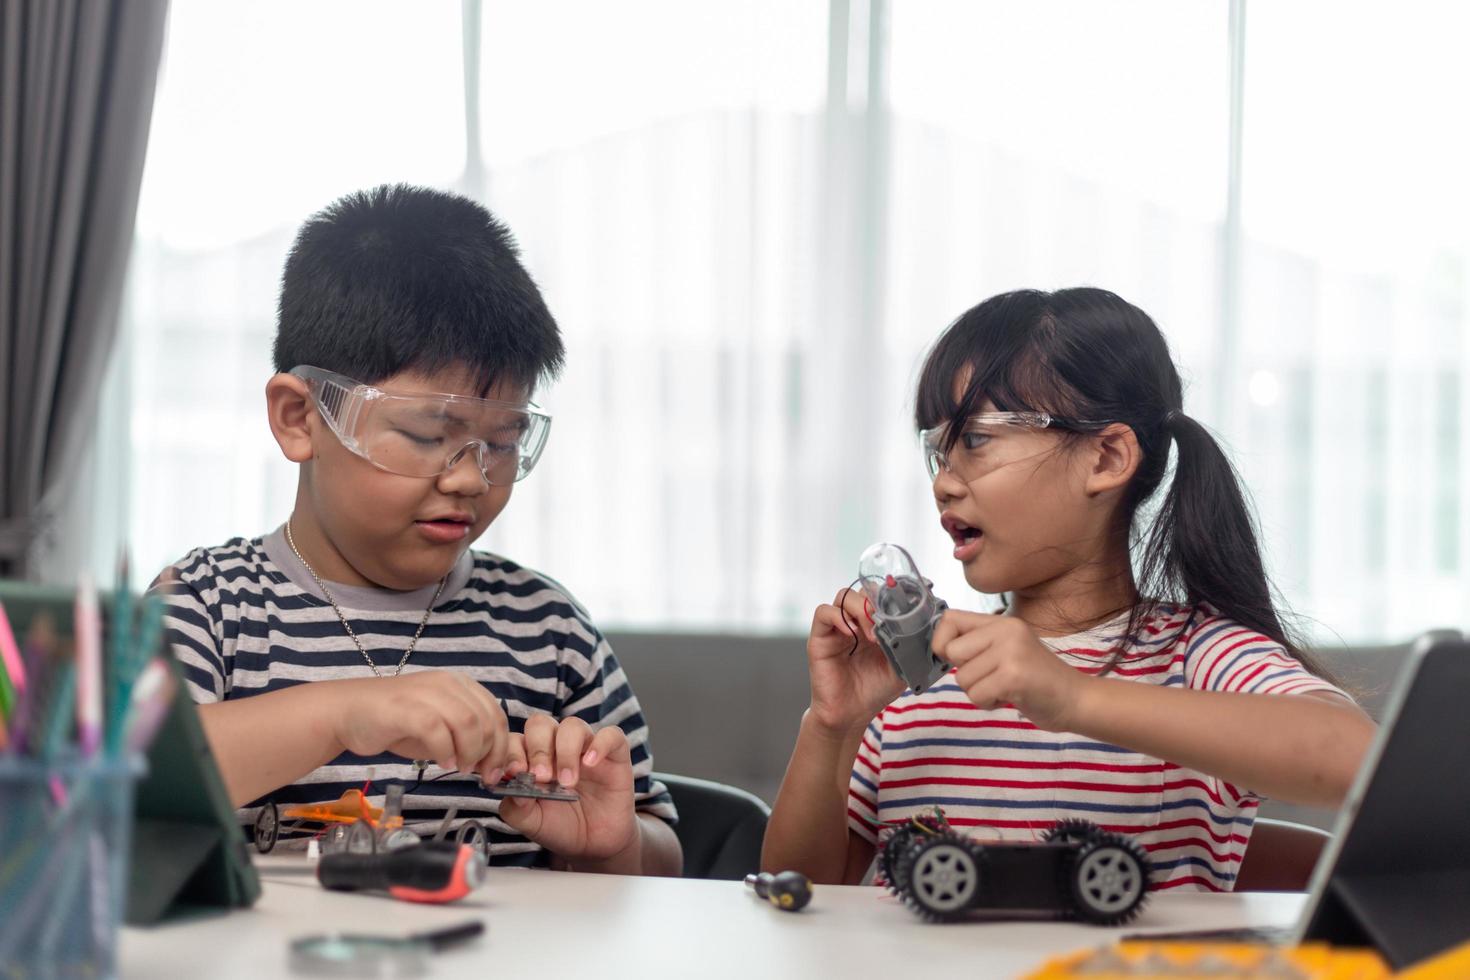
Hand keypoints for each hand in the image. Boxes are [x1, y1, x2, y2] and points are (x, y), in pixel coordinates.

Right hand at [328, 670, 510, 780]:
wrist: (349, 712)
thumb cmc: (396, 723)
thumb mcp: (440, 727)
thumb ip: (466, 737)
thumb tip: (492, 763)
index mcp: (460, 685)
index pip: (496, 714)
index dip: (502, 746)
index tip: (495, 772)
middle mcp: (447, 683)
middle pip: (487, 720)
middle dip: (490, 753)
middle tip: (478, 775)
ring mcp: (426, 693)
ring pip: (468, 723)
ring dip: (470, 752)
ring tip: (458, 768)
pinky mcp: (406, 708)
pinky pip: (437, 730)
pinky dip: (445, 751)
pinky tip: (441, 763)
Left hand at [495, 714, 639, 864]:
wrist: (595, 844)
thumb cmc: (561, 827)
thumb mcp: (532, 823)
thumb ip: (516, 808)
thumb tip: (511, 786)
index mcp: (531, 758)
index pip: (515, 739)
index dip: (512, 752)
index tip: (515, 773)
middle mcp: (556, 746)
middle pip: (540, 724)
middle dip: (538, 749)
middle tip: (542, 777)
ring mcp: (585, 747)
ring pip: (572, 725)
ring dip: (565, 751)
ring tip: (567, 782)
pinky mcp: (614, 754)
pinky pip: (610, 735)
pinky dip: (599, 744)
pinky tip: (590, 764)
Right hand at [805, 587, 904, 735]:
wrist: (851, 714)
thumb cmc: (874, 691)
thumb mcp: (900, 666)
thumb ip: (908, 645)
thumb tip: (920, 626)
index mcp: (874, 626)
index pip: (879, 596)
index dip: (891, 597)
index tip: (903, 609)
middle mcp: (855, 622)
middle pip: (863, 590)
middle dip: (877, 603)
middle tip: (887, 624)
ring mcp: (837, 628)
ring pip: (844, 596)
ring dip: (861, 610)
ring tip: (872, 636)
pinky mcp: (820, 637)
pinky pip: (824, 612)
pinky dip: (839, 617)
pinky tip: (852, 634)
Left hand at [930, 612, 1088, 730]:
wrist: (1076, 699)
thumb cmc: (1037, 680)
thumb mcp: (1007, 650)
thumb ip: (978, 645)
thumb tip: (940, 649)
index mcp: (1001, 622)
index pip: (949, 619)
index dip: (942, 641)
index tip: (955, 660)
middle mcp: (1005, 630)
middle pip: (952, 652)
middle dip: (966, 675)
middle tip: (992, 679)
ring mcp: (1011, 651)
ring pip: (963, 678)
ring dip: (980, 692)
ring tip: (1005, 689)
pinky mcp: (1014, 676)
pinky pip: (977, 695)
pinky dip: (989, 704)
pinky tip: (1011, 698)